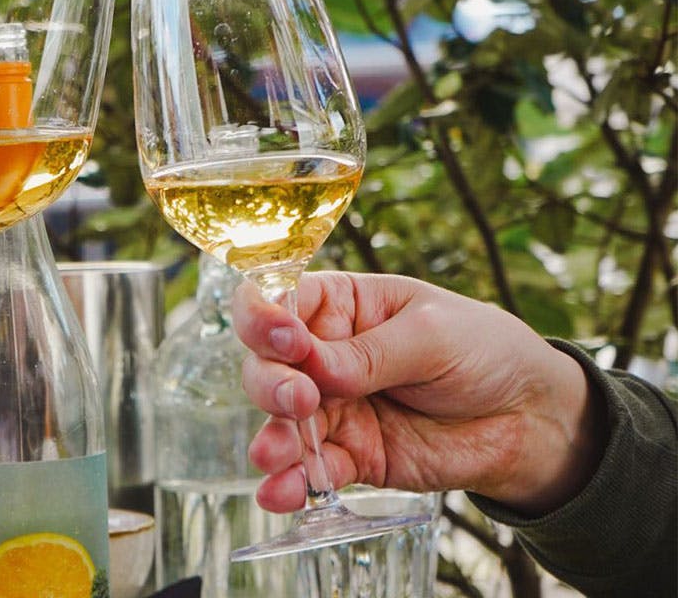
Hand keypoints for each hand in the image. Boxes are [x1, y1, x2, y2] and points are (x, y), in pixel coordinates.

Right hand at [234, 272, 604, 515]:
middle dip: (271, 383)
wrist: (529, 417)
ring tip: (276, 455)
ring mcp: (332, 408)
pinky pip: (310, 470)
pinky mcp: (349, 455)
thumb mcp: (432, 334)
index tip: (287, 341)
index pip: (279, 300)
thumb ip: (370, 353)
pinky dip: (289, 484)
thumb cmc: (482, 350)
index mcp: (339, 305)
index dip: (265, 317)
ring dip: (272, 438)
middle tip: (301, 400)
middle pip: (267, 364)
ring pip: (280, 421)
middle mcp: (323, 355)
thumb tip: (310, 366)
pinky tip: (279, 494)